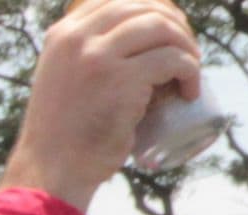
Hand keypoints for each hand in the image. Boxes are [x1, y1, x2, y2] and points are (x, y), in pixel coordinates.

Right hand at [0, 0, 202, 210]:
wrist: (54, 165)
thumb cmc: (67, 133)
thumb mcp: (66, 79)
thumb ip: (84, 61)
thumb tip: (127, 55)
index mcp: (65, 32)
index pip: (117, 1)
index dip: (154, 11)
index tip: (172, 35)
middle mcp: (79, 37)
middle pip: (143, 8)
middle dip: (177, 26)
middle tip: (191, 56)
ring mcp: (99, 56)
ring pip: (161, 29)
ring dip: (188, 47)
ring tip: (194, 74)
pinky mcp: (122, 80)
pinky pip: (172, 60)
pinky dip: (191, 71)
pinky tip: (191, 92)